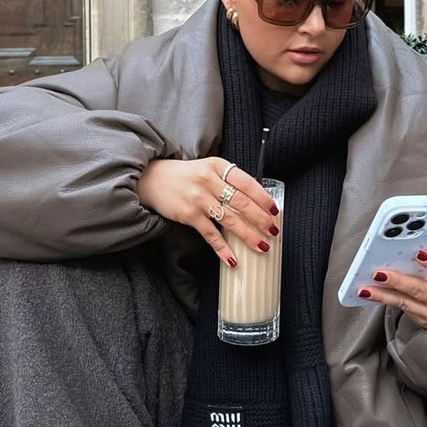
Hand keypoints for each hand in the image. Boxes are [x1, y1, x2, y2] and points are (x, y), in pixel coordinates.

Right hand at [138, 158, 279, 267]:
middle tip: (273, 231)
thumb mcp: (208, 168)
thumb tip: (255, 200)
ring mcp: (198, 198)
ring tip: (262, 246)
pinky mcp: (188, 215)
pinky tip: (233, 259)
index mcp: (218, 166)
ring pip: (230, 219)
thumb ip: (228, 179)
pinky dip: (223, 249)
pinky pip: (210, 234)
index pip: (247, 182)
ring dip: (248, 235)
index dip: (263, 198)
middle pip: (242, 202)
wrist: (152, 178)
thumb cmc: (186, 175)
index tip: (275, 211)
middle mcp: (209, 181)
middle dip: (261, 219)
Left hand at [357, 246, 426, 329]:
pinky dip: (383, 299)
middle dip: (398, 281)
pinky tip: (369, 293)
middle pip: (421, 290)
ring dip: (382, 294)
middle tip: (379, 273)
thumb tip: (416, 238)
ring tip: (365, 288)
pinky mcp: (421, 320)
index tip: (418, 253)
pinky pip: (399, 307)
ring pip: (405, 302)